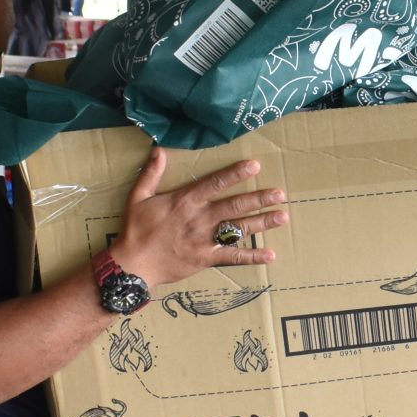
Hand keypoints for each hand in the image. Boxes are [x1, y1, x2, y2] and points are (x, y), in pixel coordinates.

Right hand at [110, 150, 288, 288]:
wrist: (133, 265)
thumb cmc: (136, 230)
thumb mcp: (138, 198)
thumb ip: (151, 174)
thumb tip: (159, 150)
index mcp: (185, 201)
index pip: (214, 183)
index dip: (235, 174)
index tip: (254, 166)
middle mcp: (199, 219)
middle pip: (234, 206)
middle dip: (258, 199)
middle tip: (280, 193)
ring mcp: (205, 240)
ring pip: (238, 229)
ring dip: (262, 223)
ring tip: (282, 216)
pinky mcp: (206, 258)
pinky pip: (233, 258)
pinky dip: (252, 256)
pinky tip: (271, 255)